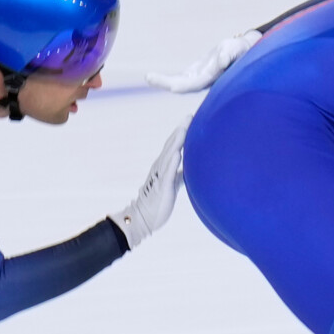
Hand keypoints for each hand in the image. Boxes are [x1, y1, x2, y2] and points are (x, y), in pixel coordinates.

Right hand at [112, 121, 188, 247]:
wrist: (143, 217)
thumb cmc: (158, 201)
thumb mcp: (171, 184)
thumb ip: (178, 174)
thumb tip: (188, 168)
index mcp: (163, 165)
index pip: (173, 145)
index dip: (181, 132)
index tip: (191, 118)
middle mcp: (160, 167)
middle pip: (171, 145)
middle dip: (180, 130)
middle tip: (189, 116)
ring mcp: (160, 176)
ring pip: (169, 155)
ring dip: (177, 141)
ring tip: (184, 128)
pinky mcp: (162, 187)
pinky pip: (168, 173)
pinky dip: (173, 163)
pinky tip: (178, 154)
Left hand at [148, 29, 260, 93]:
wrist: (243, 51)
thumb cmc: (240, 50)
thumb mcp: (236, 49)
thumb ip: (228, 56)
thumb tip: (221, 63)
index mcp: (213, 77)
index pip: (193, 84)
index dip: (181, 84)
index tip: (169, 85)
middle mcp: (205, 80)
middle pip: (183, 85)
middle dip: (166, 82)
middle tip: (149, 77)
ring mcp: (201, 77)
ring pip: (180, 82)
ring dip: (164, 81)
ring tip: (148, 78)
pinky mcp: (198, 73)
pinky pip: (180, 78)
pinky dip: (168, 79)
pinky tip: (155, 78)